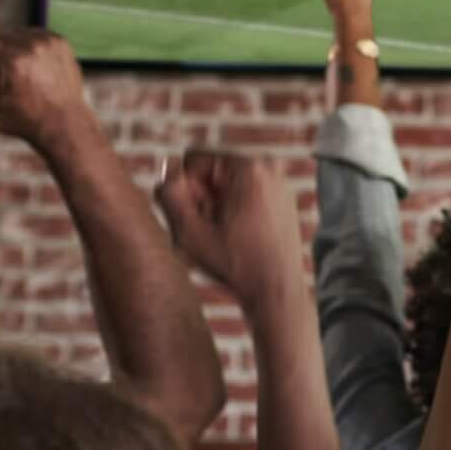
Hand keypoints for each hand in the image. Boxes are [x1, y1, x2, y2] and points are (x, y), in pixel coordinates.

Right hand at [0, 28, 90, 152]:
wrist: (65, 122)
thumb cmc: (21, 120)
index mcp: (9, 63)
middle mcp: (30, 46)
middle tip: (4, 81)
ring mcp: (47, 41)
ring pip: (9, 33)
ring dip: (7, 50)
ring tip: (19, 75)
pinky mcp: (58, 39)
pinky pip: (28, 34)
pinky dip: (25, 48)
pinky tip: (32, 69)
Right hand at [154, 151, 303, 308]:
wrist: (276, 290)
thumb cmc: (234, 264)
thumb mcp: (188, 231)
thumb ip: (169, 195)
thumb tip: (168, 169)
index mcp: (249, 167)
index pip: (194, 160)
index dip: (186, 190)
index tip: (200, 218)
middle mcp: (269, 167)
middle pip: (212, 172)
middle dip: (203, 198)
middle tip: (213, 230)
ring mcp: (279, 182)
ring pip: (226, 185)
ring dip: (216, 206)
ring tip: (226, 234)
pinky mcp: (282, 198)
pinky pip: (244, 195)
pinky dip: (234, 211)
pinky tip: (239, 237)